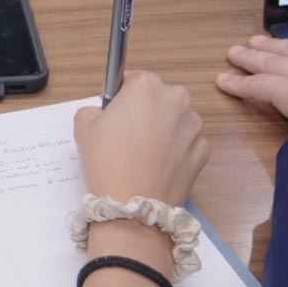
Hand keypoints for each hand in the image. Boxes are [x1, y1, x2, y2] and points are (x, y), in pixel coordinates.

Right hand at [74, 70, 208, 207]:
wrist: (133, 205)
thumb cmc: (106, 160)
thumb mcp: (83, 127)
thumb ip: (93, 110)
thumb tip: (103, 114)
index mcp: (147, 85)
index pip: (132, 80)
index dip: (121, 99)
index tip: (115, 117)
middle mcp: (176, 98)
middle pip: (158, 99)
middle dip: (145, 113)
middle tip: (127, 138)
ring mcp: (194, 125)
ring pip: (175, 121)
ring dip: (163, 131)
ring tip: (143, 156)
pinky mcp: (203, 149)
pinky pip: (186, 144)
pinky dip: (175, 152)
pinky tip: (158, 168)